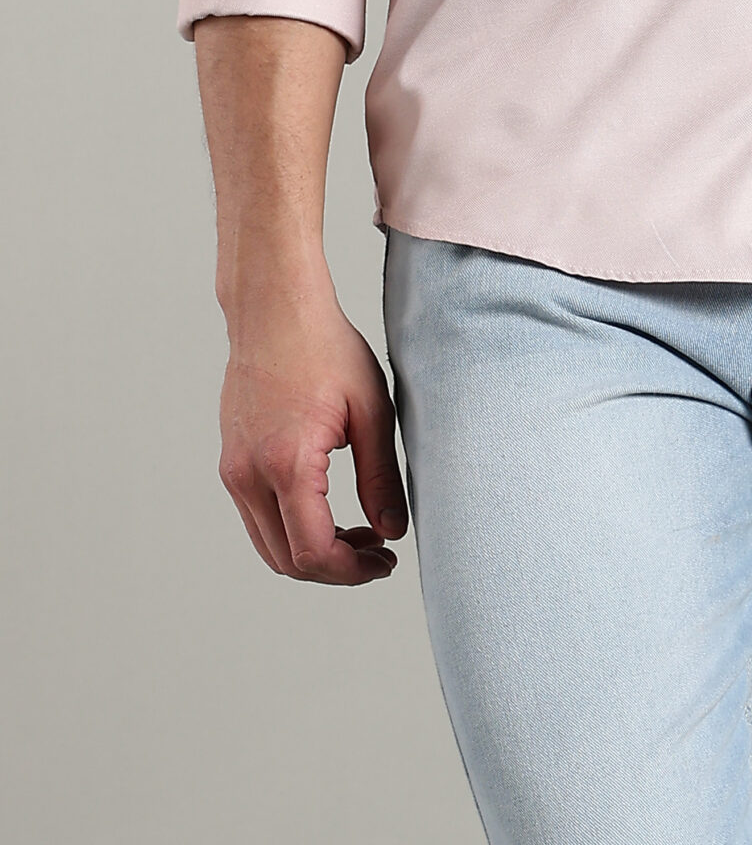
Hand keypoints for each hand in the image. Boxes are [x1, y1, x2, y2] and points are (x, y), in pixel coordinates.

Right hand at [216, 276, 407, 585]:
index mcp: (287, 463)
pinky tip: (327, 510)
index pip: (313, 553)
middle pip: (286, 561)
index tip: (385, 560)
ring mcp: (233, 470)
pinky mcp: (230, 462)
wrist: (275, 309)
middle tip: (377, 553)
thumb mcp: (371, 411)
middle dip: (334, 569)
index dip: (352, 571)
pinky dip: (291, 530)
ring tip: (358, 534)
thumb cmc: (326, 349)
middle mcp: (249, 475)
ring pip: (268, 545)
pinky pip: (257, 518)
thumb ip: (381, 478)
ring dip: (311, 553)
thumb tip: (391, 532)